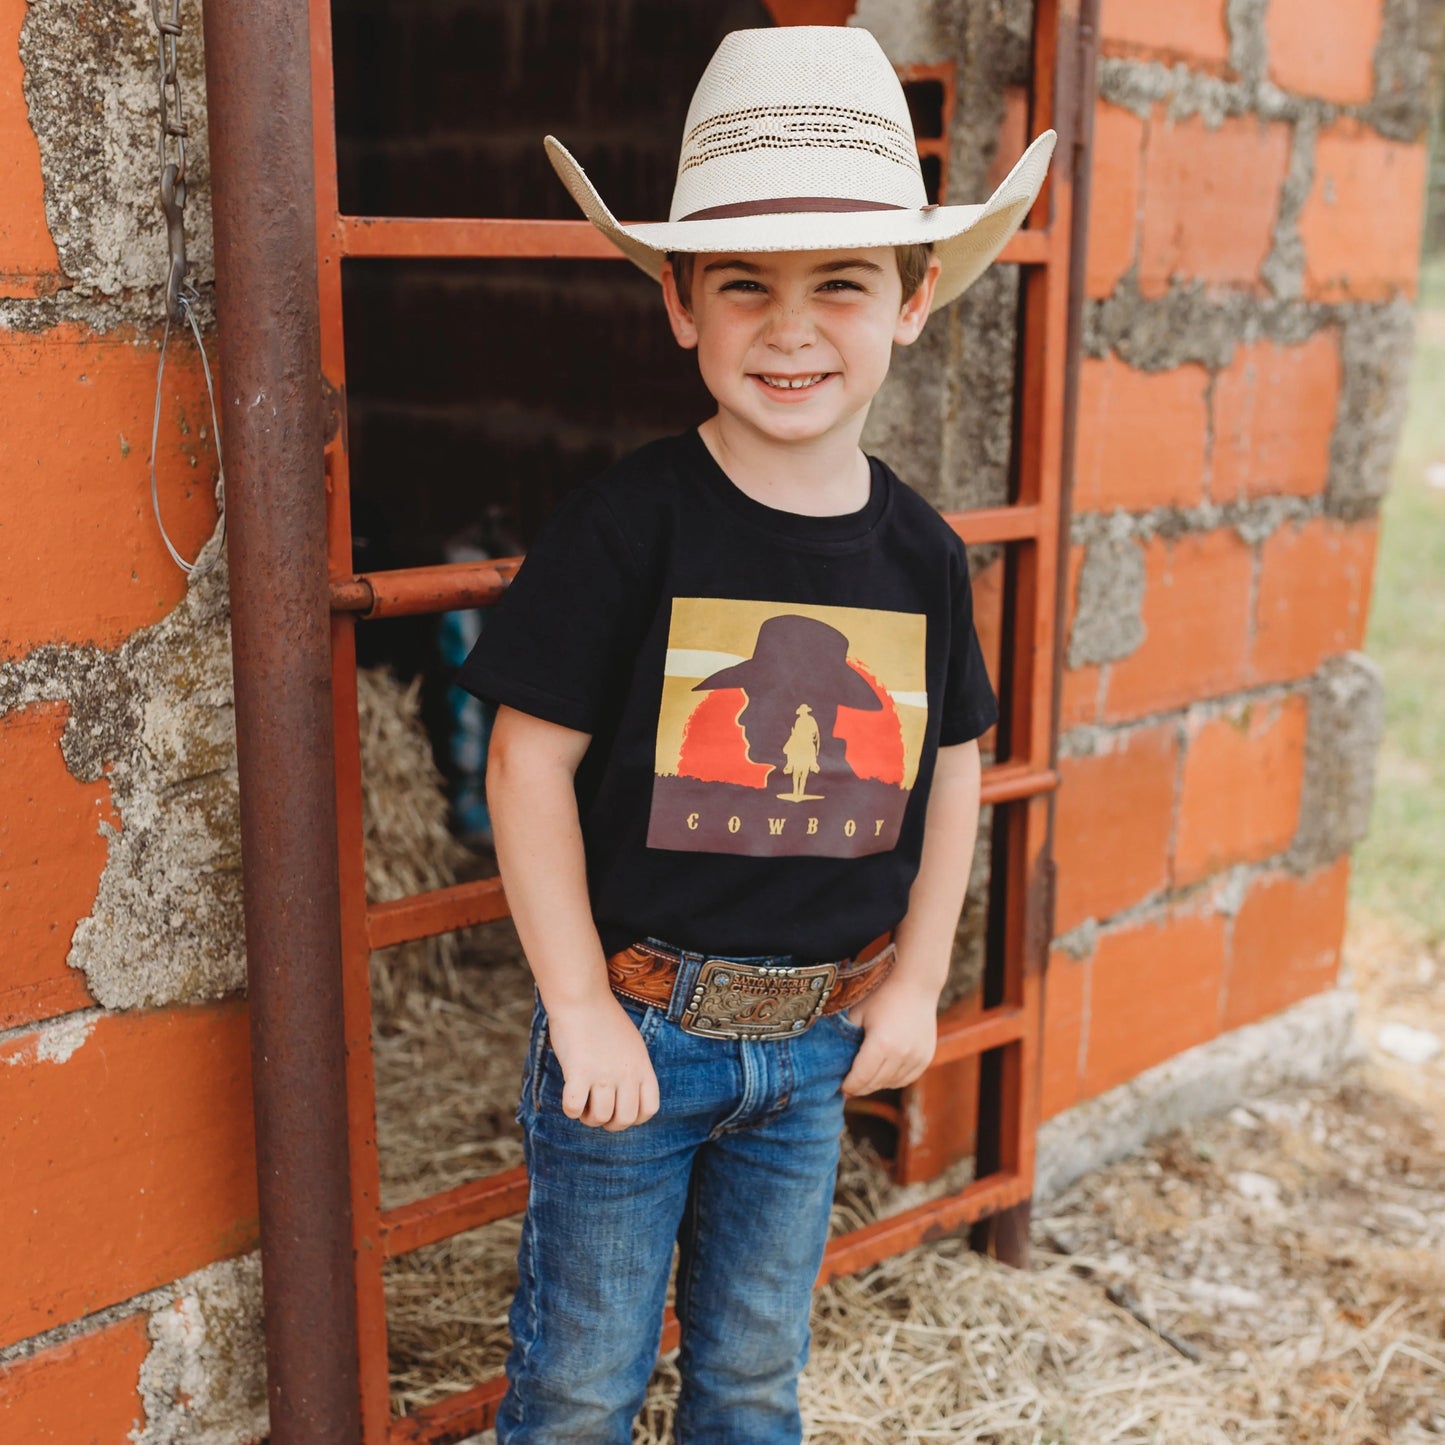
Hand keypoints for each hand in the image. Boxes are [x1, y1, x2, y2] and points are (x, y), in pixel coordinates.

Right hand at [542, 992, 660, 1130]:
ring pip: (599, 1118)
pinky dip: (570, 1109)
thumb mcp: (632, 1044)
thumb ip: (633, 1069)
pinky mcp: (579, 1072)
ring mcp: (603, 1074)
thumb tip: (625, 1097)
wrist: (582, 998)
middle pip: (624, 1120)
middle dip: (608, 1123)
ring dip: (587, 1117)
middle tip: (596, 1110)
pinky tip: (569, 1096)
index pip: (649, 1110)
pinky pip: (574, 1108)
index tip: (618, 1111)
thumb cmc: (604, 1019)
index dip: (633, 1118)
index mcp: (642, 1066)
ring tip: (582, 1102)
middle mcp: (626, 1073)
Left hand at [839, 970, 938, 1096]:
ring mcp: (916, 1058)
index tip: (841, 1086)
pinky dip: (893, 1079)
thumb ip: (846, 1038)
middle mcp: (901, 1055)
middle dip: (860, 1087)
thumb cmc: (882, 996)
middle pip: (875, 1084)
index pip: (861, 1078)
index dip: (849, 1086)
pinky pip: (906, 1079)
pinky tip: (884, 1071)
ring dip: (877, 1083)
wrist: (916, 985)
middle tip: (850, 1084)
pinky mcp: (926, 1058)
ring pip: (891, 1084)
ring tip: (866, 1076)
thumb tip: (835, 1060)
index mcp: (881, 1045)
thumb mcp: (857, 1013)